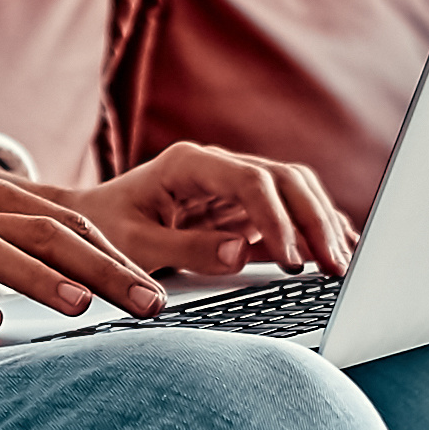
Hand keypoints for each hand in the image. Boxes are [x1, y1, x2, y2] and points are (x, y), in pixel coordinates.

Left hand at [55, 141, 359, 279]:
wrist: (86, 226)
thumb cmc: (103, 231)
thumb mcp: (135, 245)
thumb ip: (186, 248)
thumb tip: (240, 254)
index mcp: (190, 163)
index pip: (252, 180)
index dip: (278, 219)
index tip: (292, 260)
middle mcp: (219, 167)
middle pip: (285, 180)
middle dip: (315, 221)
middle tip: (335, 266)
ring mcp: (234, 188)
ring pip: (295, 193)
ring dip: (322, 226)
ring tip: (342, 266)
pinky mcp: (241, 212)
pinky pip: (288, 217)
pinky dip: (313, 234)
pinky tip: (335, 255)